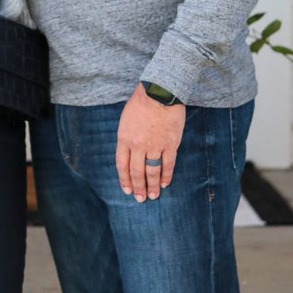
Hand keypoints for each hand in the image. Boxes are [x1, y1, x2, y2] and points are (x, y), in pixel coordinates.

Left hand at [116, 85, 185, 202]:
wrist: (159, 93)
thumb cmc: (141, 103)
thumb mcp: (125, 120)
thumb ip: (127, 138)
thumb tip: (129, 153)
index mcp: (124, 139)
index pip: (122, 165)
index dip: (124, 180)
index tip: (127, 190)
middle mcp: (138, 146)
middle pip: (137, 172)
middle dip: (138, 187)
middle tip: (140, 199)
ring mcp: (154, 146)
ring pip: (152, 171)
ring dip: (151, 186)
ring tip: (153, 196)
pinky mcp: (170, 144)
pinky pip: (167, 164)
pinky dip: (166, 175)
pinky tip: (164, 183)